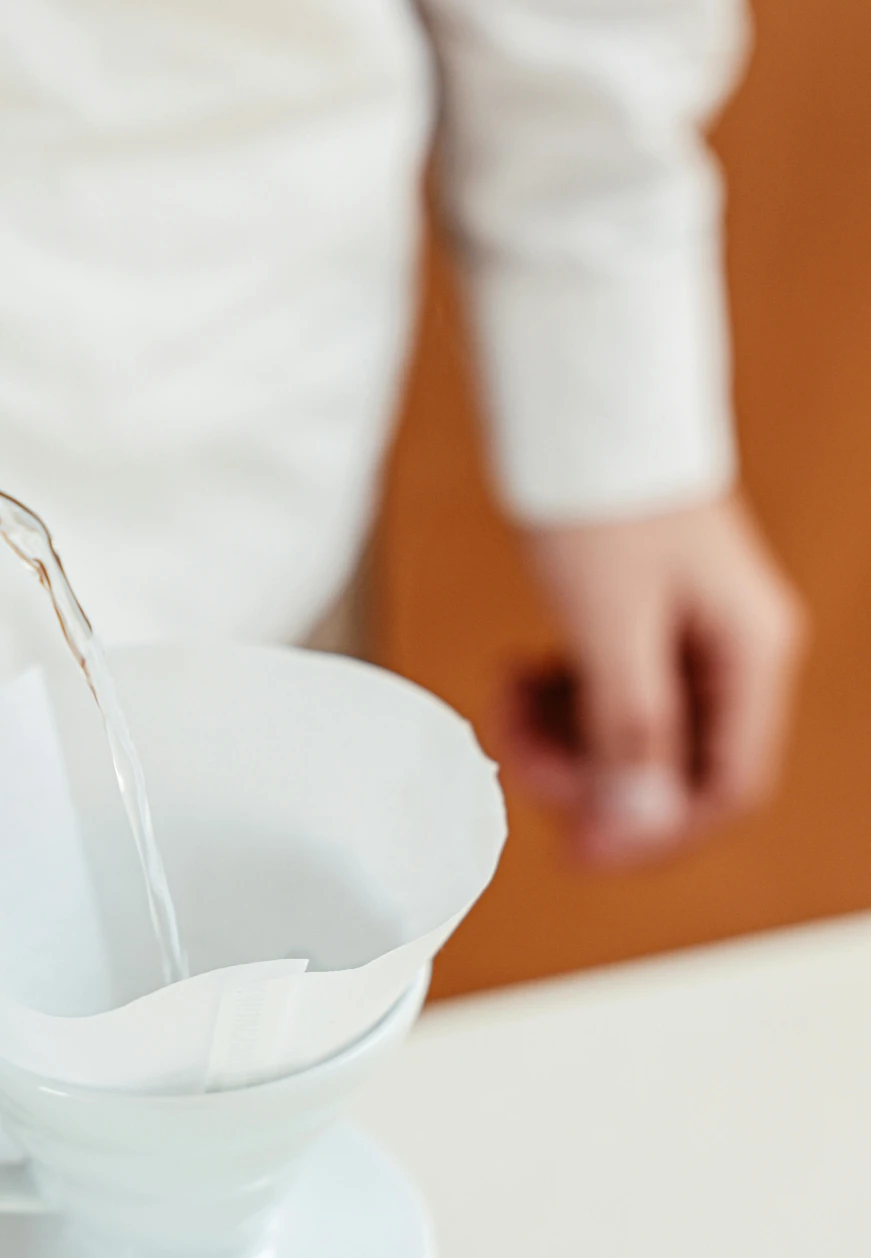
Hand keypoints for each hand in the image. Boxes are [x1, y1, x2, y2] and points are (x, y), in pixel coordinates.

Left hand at [504, 495, 807, 867]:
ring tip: (507, 707)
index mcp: (751, 653)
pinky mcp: (647, 625)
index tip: (577, 850)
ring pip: (634, 737)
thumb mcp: (610, 626)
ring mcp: (691, 638)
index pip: (726, 788)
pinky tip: (520, 680)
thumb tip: (636, 822)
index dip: (653, 832)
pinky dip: (561, 705)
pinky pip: (611, 697)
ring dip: (565, 743)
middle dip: (593, 780)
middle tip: (521, 760)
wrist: (580, 406)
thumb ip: (630, 729)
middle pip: (675, 770)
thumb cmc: (602, 496)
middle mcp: (734, 651)